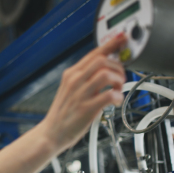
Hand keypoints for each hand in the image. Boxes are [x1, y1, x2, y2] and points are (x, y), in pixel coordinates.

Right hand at [39, 34, 126, 151]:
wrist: (51, 133)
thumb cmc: (63, 113)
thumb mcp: (70, 89)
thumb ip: (86, 78)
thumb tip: (107, 69)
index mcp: (71, 74)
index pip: (94, 53)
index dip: (111, 44)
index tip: (122, 39)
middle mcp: (75, 80)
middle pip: (102, 60)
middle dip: (118, 67)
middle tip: (120, 78)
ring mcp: (80, 94)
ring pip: (106, 75)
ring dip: (118, 80)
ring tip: (118, 90)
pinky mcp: (86, 109)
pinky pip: (109, 95)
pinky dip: (117, 97)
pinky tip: (115, 102)